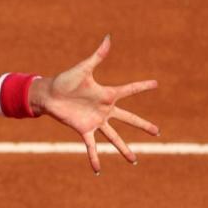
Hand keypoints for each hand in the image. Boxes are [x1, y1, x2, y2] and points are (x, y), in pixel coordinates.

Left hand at [31, 35, 159, 174]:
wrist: (48, 94)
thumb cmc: (65, 80)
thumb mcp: (83, 68)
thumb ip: (98, 55)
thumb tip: (108, 37)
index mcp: (107, 94)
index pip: (129, 90)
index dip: (142, 87)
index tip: (156, 84)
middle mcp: (104, 110)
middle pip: (129, 119)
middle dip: (143, 125)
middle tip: (158, 132)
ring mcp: (95, 121)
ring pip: (114, 138)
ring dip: (124, 149)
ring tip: (134, 160)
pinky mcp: (83, 130)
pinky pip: (91, 146)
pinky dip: (94, 158)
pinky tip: (98, 170)